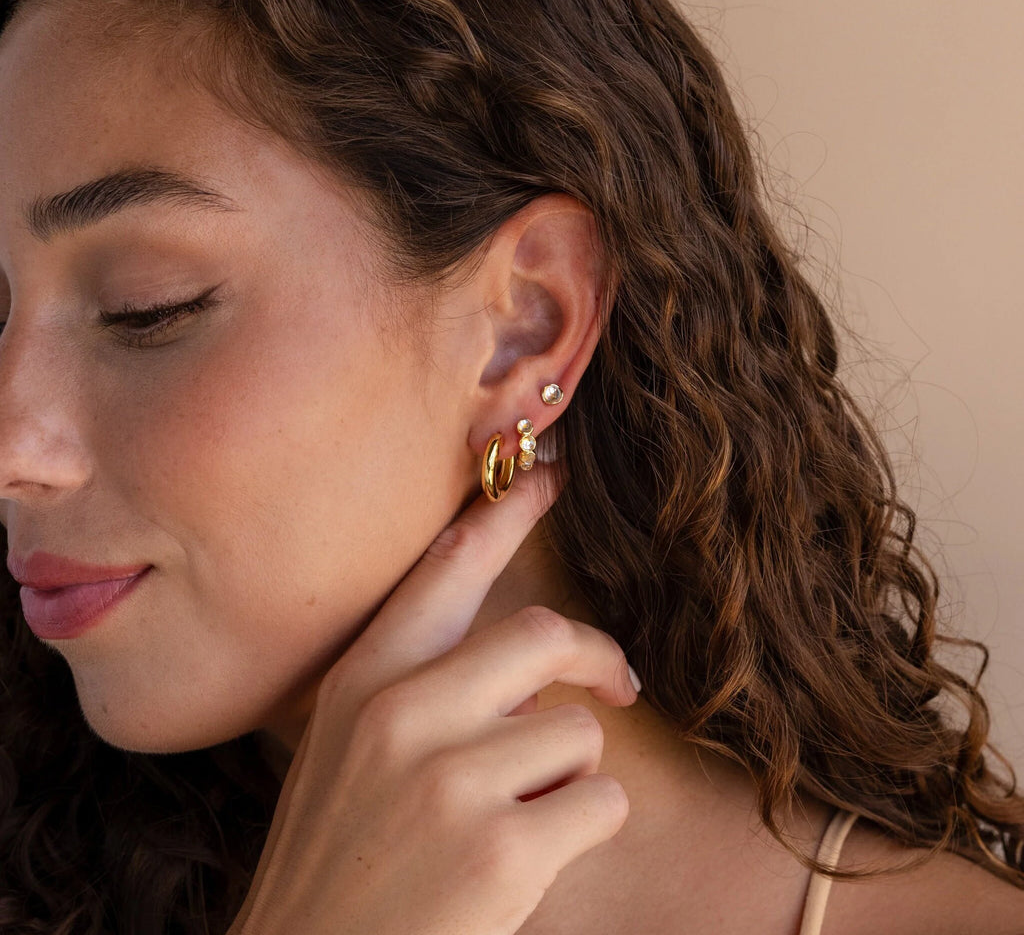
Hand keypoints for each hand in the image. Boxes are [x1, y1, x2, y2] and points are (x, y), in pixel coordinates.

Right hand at [228, 464, 637, 934]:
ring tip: (517, 819)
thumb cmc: (341, 860)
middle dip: (596, 656)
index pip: (446, 570)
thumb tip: (524, 662)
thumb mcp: (351, 752)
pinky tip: (527, 862)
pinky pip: (601, 801)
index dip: (505, 516)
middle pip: (543, 635)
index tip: (551, 473)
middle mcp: (402, 714)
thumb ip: (420, 691)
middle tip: (619, 682)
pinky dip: (585, 826)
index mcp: (362, 682)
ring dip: (570, 774)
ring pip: (579, 732)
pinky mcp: (500, 851)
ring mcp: (449, 780)